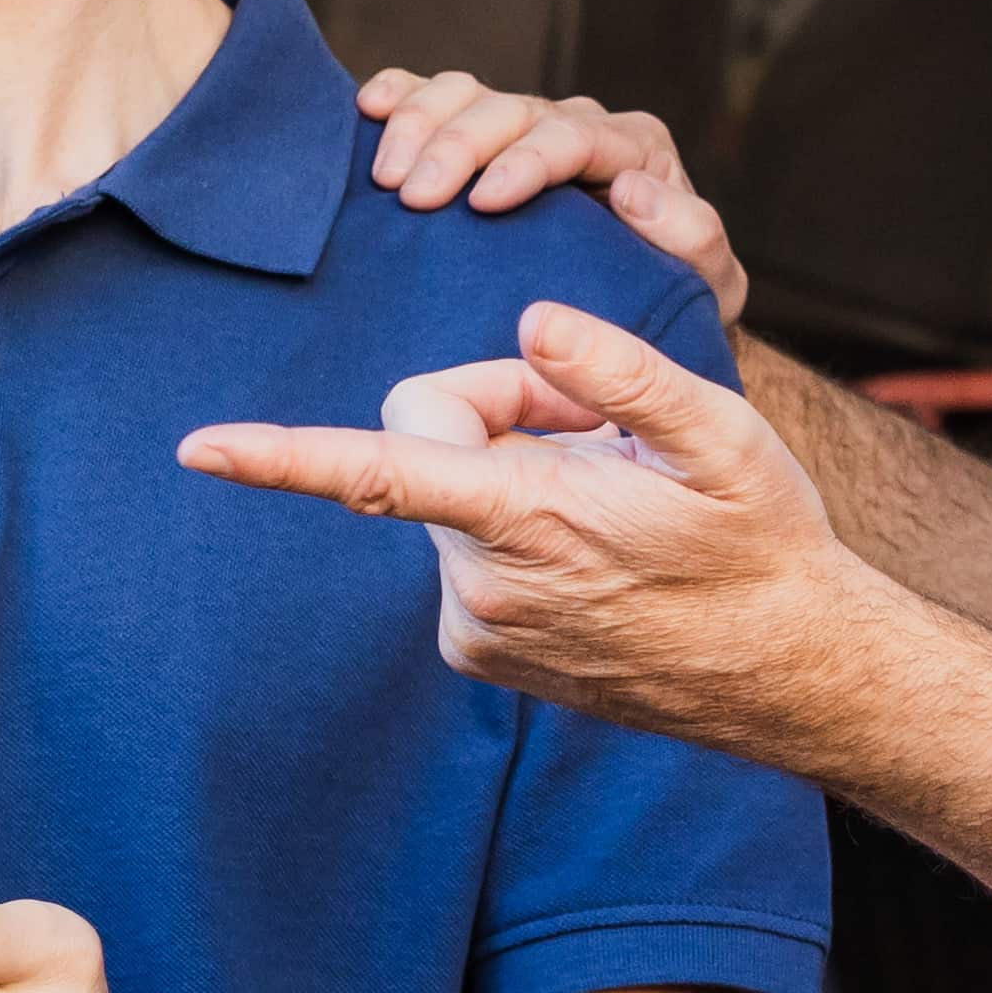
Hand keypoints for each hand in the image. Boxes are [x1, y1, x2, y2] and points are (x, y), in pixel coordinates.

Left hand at [178, 299, 891, 765]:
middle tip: (599, 430)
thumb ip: (622, 372)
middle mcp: (483, 582)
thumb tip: (533, 319)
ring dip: (512, 473)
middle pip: (429, 439)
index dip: (279, 454)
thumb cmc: (763, 542)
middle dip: (498, 410)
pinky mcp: (482, 653)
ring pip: (447, 496)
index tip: (198, 449)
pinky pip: (464, 550)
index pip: (375, 470)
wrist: (793, 673)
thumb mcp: (723, 436)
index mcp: (527, 515)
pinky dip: (514, 529)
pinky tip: (598, 550)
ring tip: (614, 501)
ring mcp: (478, 628)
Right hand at [352, 67, 750, 329]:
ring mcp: (523, 125)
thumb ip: (691, 235)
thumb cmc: (676, 297)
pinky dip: (400, 94)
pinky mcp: (480, 138)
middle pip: (510, 108)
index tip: (484, 201)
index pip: (574, 136)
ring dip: (418, 122)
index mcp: (633, 147)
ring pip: (466, 92)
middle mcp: (576, 124)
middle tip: (414, 197)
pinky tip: (367, 108)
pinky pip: (435, 94)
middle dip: (457, 145)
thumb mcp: (707, 282)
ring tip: (386, 176)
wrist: (643, 308)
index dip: (525, 160)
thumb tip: (633, 189)